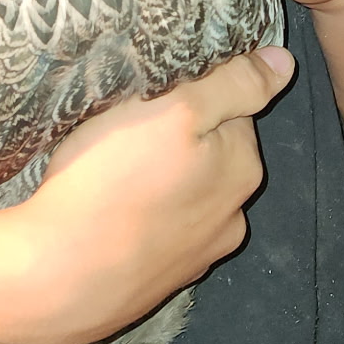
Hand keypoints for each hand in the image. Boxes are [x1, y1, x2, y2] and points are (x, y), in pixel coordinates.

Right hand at [1, 47, 291, 343]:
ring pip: (185, 196)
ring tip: (113, 173)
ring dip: (161, 181)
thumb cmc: (114, 183)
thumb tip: (285, 62)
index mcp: (243, 168)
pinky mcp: (158, 282)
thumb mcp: (177, 110)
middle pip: (212, 154)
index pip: (233, 108)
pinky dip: (141, 220)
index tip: (156, 92)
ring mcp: (196, 255)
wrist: (58, 280)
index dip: (194, 92)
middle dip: (179, 138)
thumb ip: (235, 84)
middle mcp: (232, 215)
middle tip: (128, 127)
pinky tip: (109, 215)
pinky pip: (157, 233)